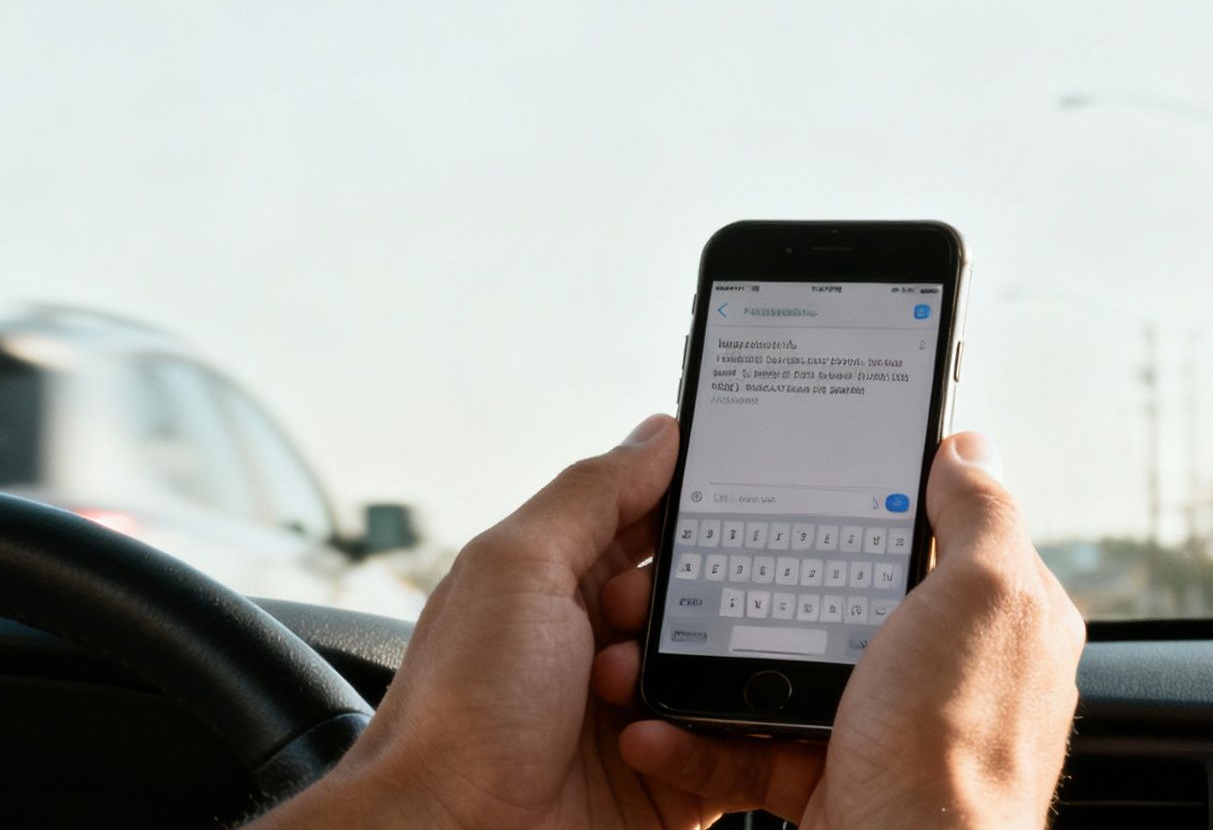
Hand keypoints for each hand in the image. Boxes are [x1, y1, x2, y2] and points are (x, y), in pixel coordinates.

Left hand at [256, 414, 791, 829]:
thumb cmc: (461, 709)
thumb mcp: (517, 568)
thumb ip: (589, 494)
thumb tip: (656, 434)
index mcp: (562, 577)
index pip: (652, 516)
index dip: (696, 504)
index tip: (751, 491)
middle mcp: (602, 639)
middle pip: (704, 594)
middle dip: (709, 597)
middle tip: (670, 612)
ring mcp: (640, 712)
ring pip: (729, 670)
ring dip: (704, 674)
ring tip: (636, 688)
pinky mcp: (672, 778)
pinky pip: (736, 750)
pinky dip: (721, 743)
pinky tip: (663, 741)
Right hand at [607, 432, 1085, 828]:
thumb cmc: (957, 748)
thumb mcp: (985, 599)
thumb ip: (982, 515)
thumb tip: (967, 448)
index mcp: (989, 618)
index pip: (927, 532)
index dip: (864, 498)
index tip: (796, 478)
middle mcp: (939, 671)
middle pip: (832, 595)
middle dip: (758, 582)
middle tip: (698, 565)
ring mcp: (881, 726)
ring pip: (776, 668)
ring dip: (706, 661)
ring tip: (652, 647)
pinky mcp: (828, 776)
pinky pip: (745, 744)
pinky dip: (694, 737)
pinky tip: (658, 725)